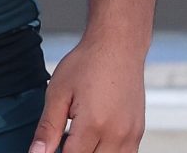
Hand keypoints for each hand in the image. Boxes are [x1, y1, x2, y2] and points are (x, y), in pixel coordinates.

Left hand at [29, 39, 145, 152]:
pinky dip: (107, 152)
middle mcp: (116, 135)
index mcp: (93, 124)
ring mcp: (131, 136)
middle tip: (65, 136)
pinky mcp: (138, 133)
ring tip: (79, 134)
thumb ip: (48, 127)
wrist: (117, 45)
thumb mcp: (58, 91)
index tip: (51, 145)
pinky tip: (95, 138)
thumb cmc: (88, 62)